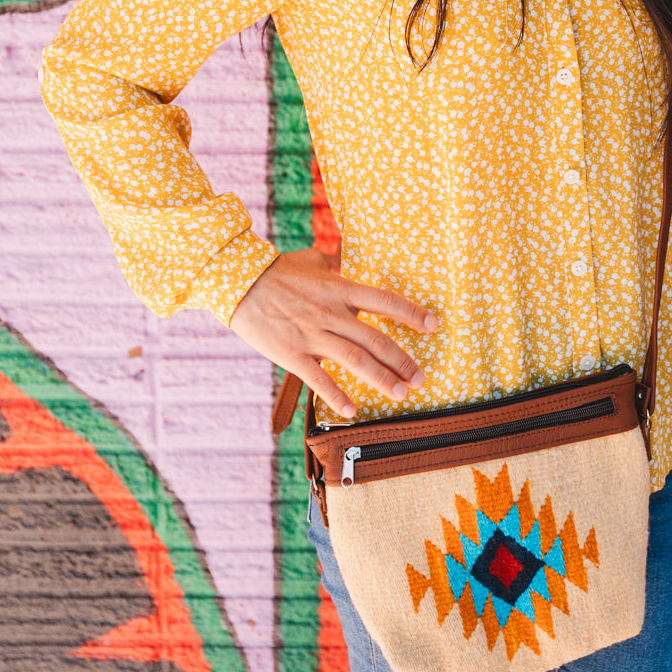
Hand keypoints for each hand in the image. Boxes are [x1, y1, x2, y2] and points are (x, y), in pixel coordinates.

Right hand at [229, 248, 437, 417]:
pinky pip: (319, 379)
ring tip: (401, 393)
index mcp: (340, 288)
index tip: (432, 325)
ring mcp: (313, 334)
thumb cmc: (277, 270)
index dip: (411, 313)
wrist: (239, 282)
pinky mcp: (292, 354)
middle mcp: (332, 312)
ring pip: (356, 360)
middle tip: (420, 378)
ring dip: (381, 379)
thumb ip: (335, 265)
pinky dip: (338, 396)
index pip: (384, 301)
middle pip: (376, 339)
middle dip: (402, 360)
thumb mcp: (313, 260)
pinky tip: (353, 410)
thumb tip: (348, 262)